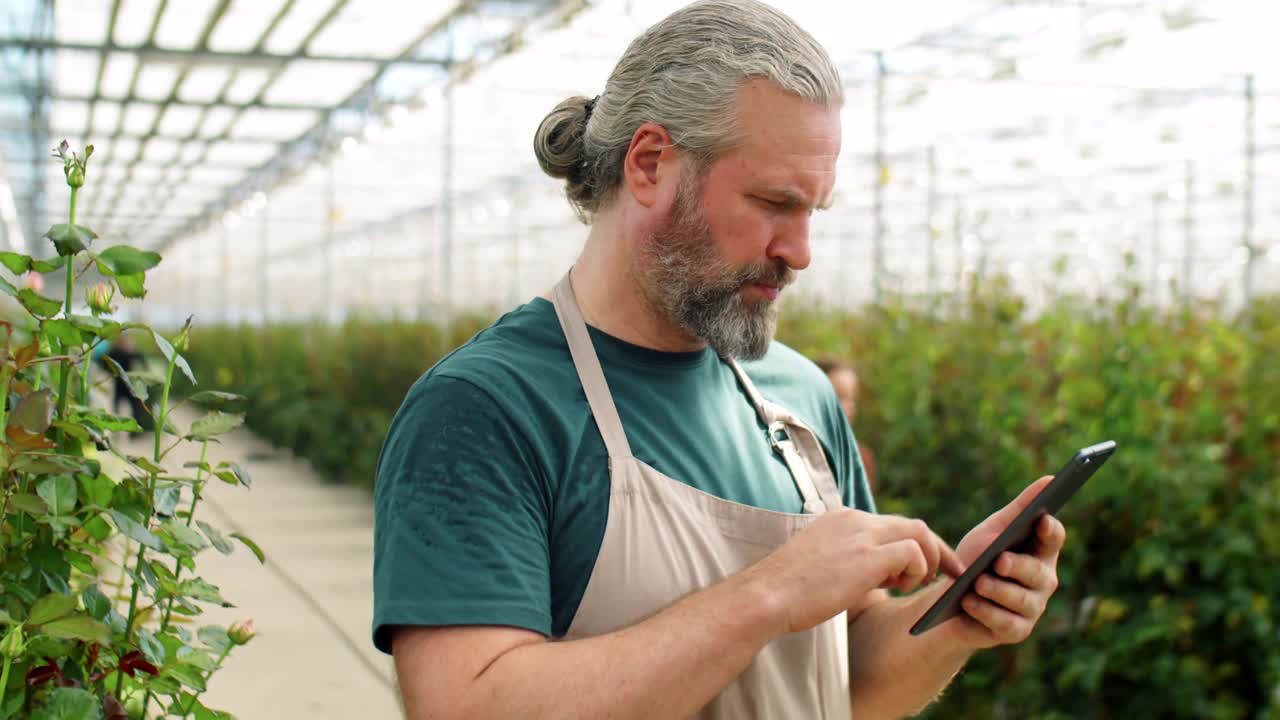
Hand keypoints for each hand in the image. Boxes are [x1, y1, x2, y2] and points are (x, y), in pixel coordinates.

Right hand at [747, 510, 964, 634]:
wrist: (767, 595)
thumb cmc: (789, 591)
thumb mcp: (823, 564)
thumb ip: (853, 560)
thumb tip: (883, 575)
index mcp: (842, 519)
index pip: (892, 524)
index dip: (914, 545)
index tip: (926, 566)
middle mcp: (855, 520)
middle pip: (913, 524)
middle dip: (936, 549)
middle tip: (946, 573)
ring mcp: (863, 535)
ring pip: (919, 533)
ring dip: (928, 560)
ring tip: (917, 585)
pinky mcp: (870, 556)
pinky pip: (915, 553)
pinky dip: (918, 571)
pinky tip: (903, 589)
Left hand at [942, 476, 1066, 648]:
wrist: (950, 600)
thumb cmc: (976, 559)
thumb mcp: (993, 531)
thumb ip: (1020, 508)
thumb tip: (1049, 478)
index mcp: (1040, 552)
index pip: (1054, 539)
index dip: (1050, 531)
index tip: (1042, 520)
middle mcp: (1043, 581)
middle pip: (1038, 572)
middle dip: (1018, 566)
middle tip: (999, 561)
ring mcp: (1032, 608)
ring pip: (1020, 599)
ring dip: (997, 590)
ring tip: (977, 583)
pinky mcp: (1016, 631)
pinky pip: (1004, 623)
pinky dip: (985, 611)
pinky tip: (969, 603)